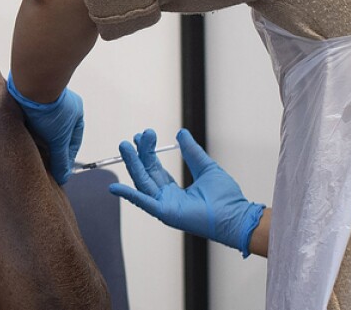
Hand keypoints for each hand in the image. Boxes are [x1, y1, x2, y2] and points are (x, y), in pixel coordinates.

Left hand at [6, 73, 83, 184]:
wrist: (31, 85)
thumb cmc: (51, 105)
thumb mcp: (59, 139)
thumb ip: (61, 159)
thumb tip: (63, 175)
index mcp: (76, 114)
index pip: (73, 143)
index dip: (65, 158)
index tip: (59, 171)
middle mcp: (62, 108)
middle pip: (56, 135)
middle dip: (50, 149)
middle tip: (44, 163)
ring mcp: (45, 103)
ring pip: (42, 128)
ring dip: (37, 138)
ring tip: (31, 150)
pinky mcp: (29, 101)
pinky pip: (30, 120)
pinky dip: (28, 129)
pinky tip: (23, 136)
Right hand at [108, 128, 264, 256]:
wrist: (235, 216)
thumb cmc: (225, 197)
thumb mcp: (206, 167)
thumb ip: (192, 152)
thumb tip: (182, 133)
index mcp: (174, 190)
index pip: (155, 168)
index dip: (147, 152)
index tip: (144, 135)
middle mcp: (166, 198)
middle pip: (147, 173)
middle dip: (140, 154)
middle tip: (136, 136)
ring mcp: (164, 206)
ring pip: (143, 182)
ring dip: (132, 164)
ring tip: (125, 146)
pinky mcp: (166, 213)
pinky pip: (144, 202)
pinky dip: (129, 195)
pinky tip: (114, 187)